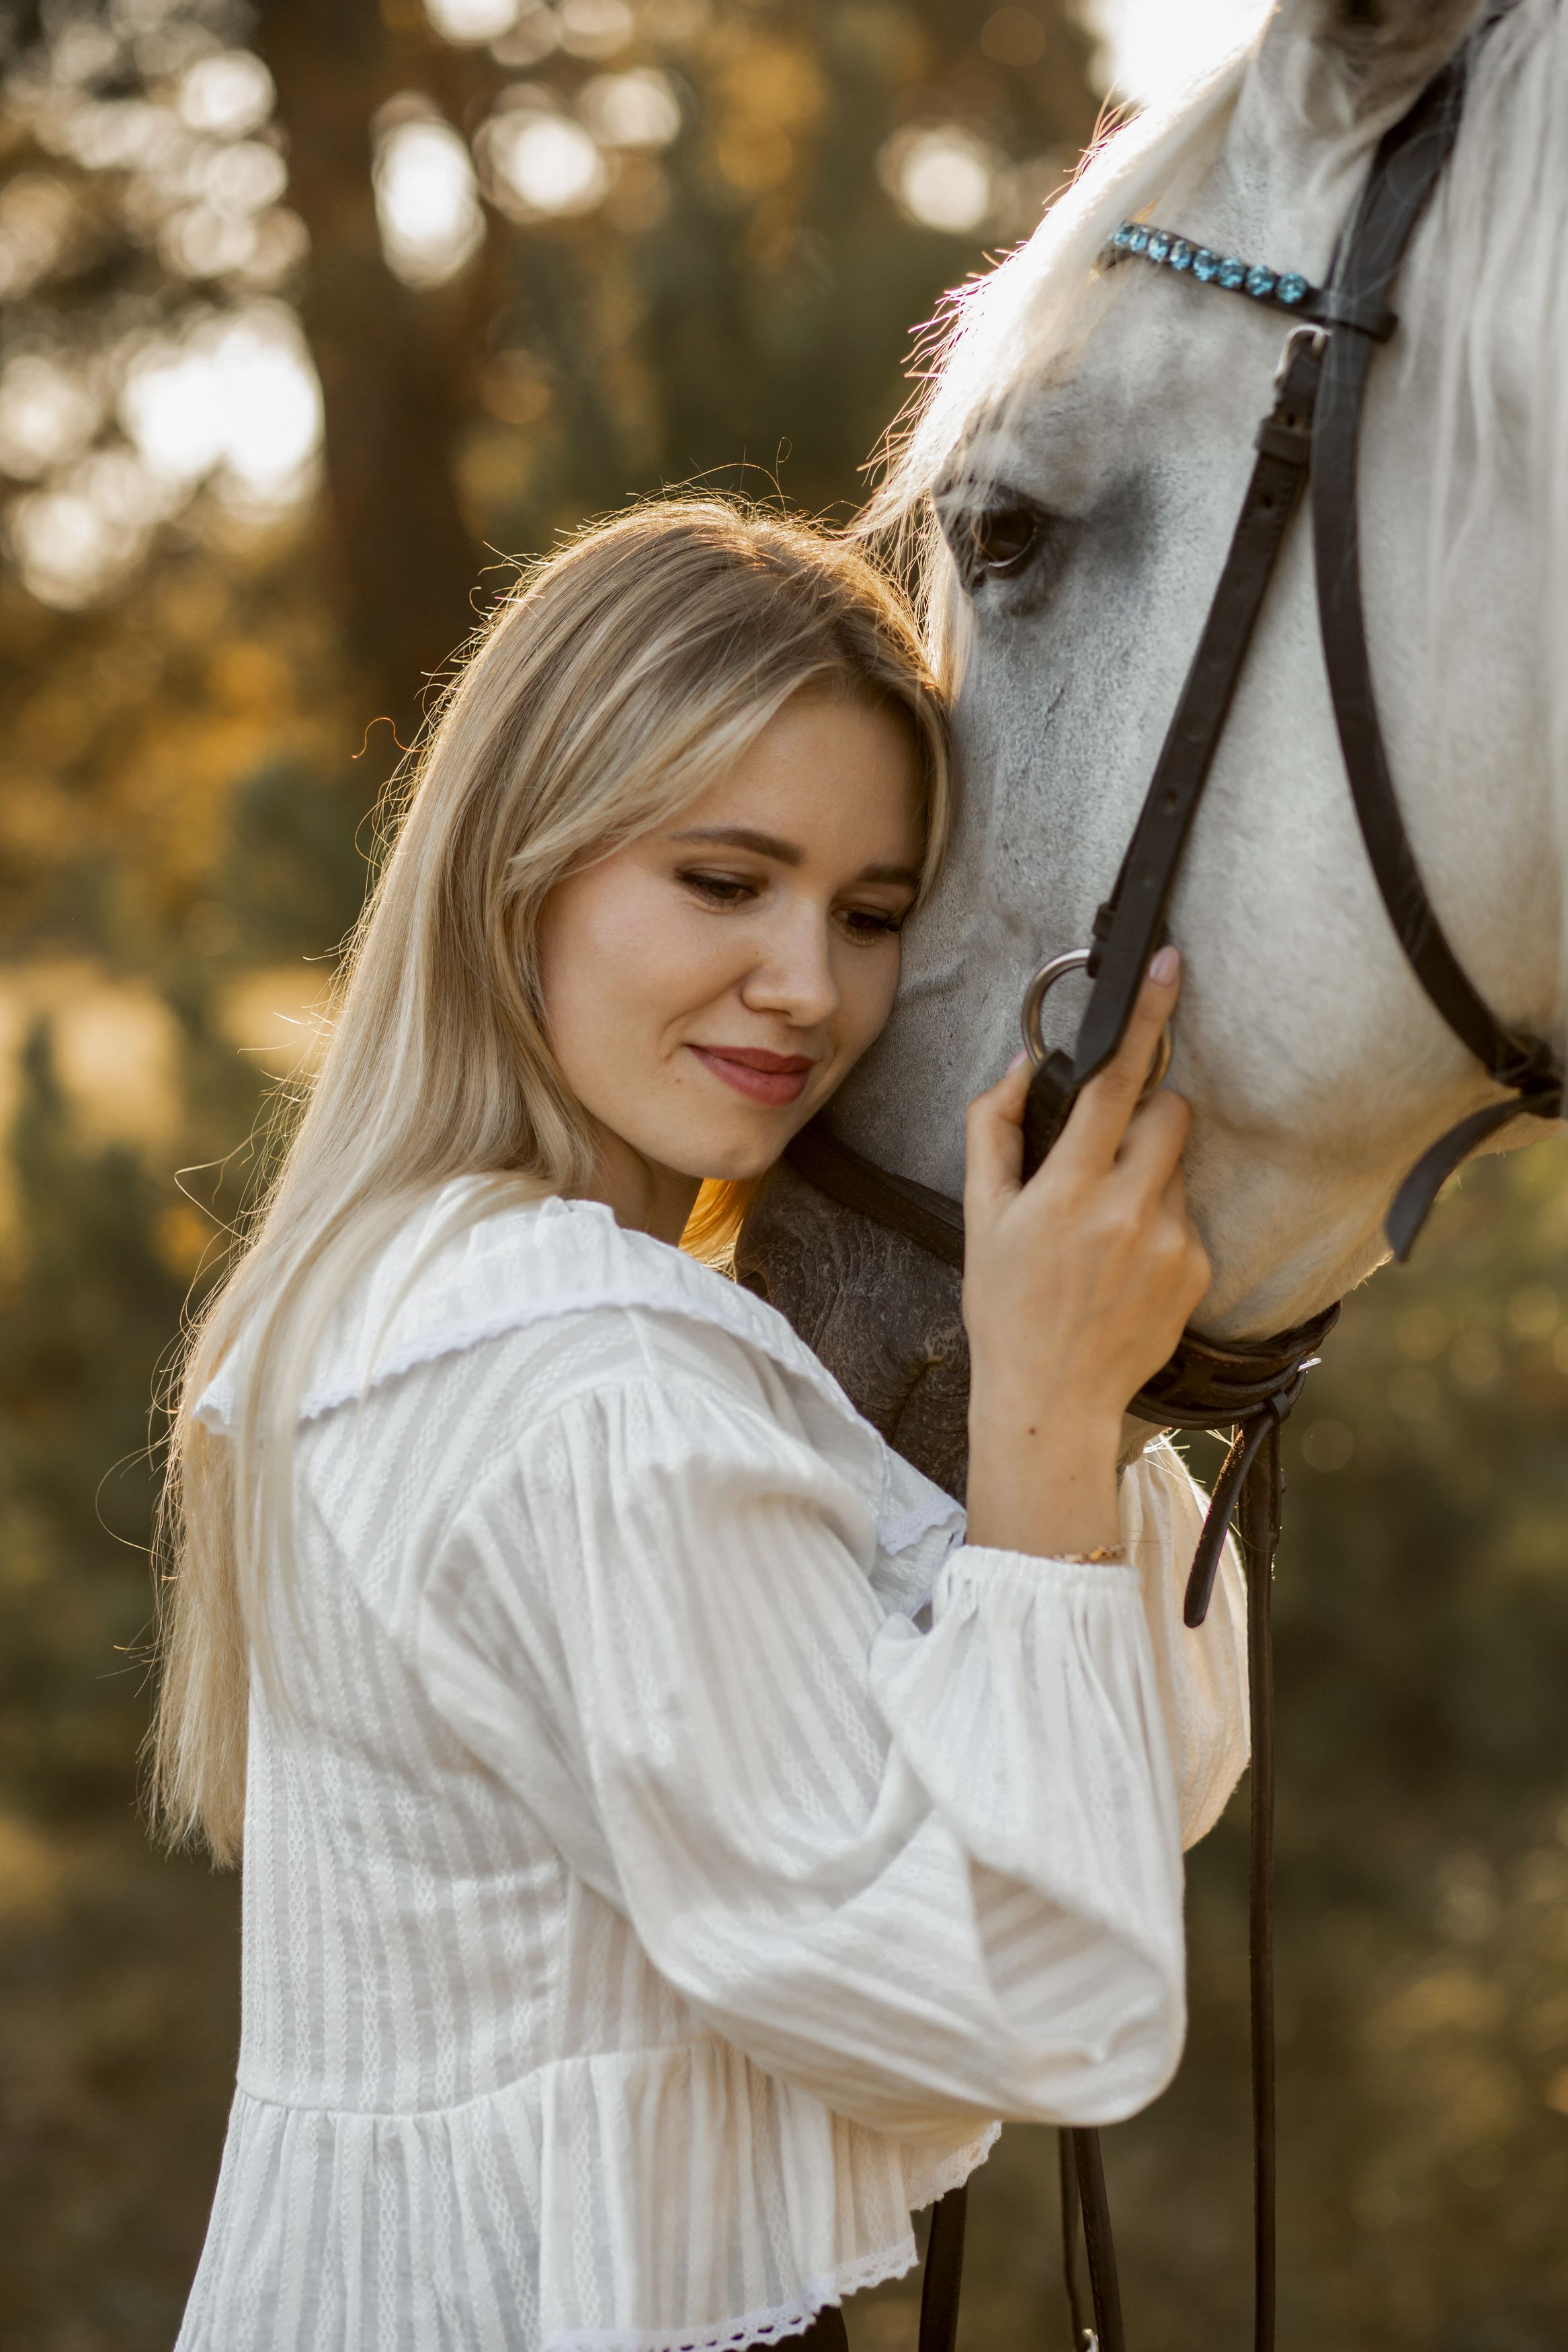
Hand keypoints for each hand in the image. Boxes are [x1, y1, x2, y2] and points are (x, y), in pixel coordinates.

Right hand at [962, 948, 1210, 1558]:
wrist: (1052, 1402)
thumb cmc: (1005, 1308)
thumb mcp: (980, 1216)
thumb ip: (993, 1131)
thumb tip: (1025, 1068)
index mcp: (1069, 1190)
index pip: (1116, 1081)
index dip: (1143, 1017)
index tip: (1166, 965)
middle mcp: (1129, 1212)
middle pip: (1172, 1111)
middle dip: (1148, 1111)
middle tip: (1109, 1150)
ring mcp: (1172, 1244)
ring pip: (1179, 1166)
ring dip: (1150, 1177)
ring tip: (1107, 1231)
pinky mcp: (1199, 1272)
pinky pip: (1190, 1217)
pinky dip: (1162, 1225)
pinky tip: (1126, 1267)